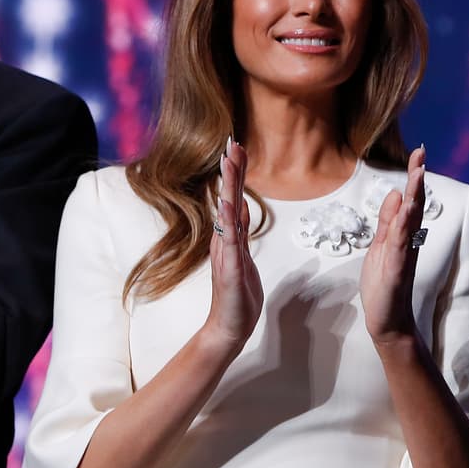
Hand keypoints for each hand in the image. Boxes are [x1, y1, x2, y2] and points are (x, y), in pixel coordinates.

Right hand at [203, 139, 262, 351]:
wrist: (231, 325)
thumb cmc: (238, 293)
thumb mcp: (242, 254)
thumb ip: (239, 229)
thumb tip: (240, 204)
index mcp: (231, 235)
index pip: (234, 197)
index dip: (237, 173)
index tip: (237, 147)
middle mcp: (226, 239)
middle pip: (229, 198)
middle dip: (232, 171)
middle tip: (233, 143)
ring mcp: (226, 253)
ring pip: (228, 214)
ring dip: (229, 188)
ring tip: (229, 163)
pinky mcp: (229, 269)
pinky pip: (230, 241)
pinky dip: (229, 221)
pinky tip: (228, 203)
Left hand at [360, 146, 426, 343]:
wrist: (387, 321)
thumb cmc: (384, 286)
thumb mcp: (381, 247)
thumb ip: (388, 222)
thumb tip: (396, 193)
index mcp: (403, 236)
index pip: (409, 201)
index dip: (412, 178)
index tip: (418, 153)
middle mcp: (408, 243)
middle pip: (415, 206)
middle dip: (416, 180)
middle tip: (421, 154)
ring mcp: (404, 256)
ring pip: (410, 222)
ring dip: (414, 198)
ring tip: (417, 175)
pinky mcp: (397, 272)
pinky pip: (401, 246)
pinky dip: (404, 228)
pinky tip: (407, 212)